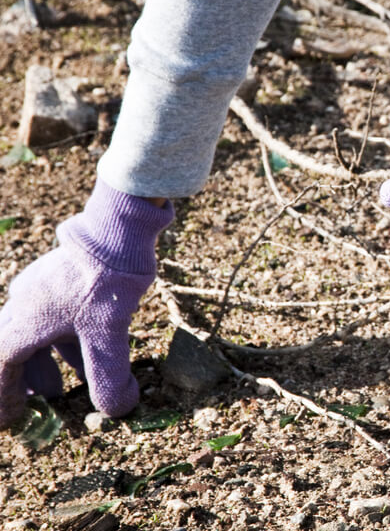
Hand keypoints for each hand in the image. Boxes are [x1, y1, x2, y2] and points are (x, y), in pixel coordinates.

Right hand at [0, 179, 172, 428]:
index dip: (4, 397)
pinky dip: (64, 343)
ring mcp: (42, 290)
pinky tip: (88, 353)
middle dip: (21, 382)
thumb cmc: (106, 281)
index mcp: (25, 322)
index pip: (2, 366)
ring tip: (58, 389)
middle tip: (32, 406)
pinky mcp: (64, 279)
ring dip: (44, 365)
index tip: (9, 421)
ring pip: (35, 335)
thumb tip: (116, 410)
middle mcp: (25, 305)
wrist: (118, 229)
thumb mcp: (108, 334)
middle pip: (13, 350)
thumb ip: (108, 375)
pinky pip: (54, 320)